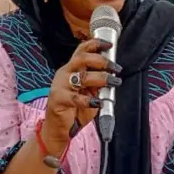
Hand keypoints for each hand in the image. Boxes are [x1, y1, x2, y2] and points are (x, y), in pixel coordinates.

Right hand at [41, 38, 121, 155]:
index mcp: (71, 69)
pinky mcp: (58, 99)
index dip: (95, 44)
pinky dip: (89, 100)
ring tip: (113, 82)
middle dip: (102, 61)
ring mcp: (60, 86)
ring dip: (101, 78)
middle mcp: (65, 74)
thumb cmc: (74, 110)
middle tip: (115, 68)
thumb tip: (112, 73)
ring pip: (82, 76)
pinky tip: (97, 102)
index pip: (81, 50)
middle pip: (82, 59)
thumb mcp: (90, 93)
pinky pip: (76, 98)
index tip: (109, 45)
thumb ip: (98, 82)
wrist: (59, 129)